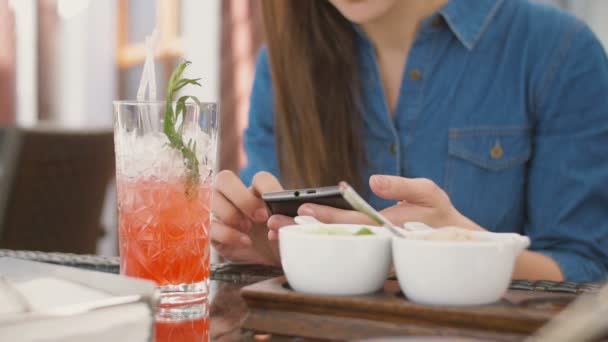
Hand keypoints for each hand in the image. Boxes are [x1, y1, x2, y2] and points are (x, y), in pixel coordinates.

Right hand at [211, 171, 282, 264]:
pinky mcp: (213, 231)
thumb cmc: (278, 239)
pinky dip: (229, 235)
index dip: (267, 188)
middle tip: (260, 217)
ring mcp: (220, 212)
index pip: (259, 178)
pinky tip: (245, 242)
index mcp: (257, 191)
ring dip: (233, 215)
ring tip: (249, 229)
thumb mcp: (287, 228)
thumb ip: (287, 218)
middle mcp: (235, 196)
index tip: (275, 202)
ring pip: (214, 200)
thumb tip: (285, 218)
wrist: (269, 262)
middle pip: (225, 179)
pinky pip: (211, 227)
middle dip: (242, 198)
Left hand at [293, 175, 483, 230]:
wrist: (452, 241)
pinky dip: (318, 241)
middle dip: (304, 229)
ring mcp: (371, 249)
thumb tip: (372, 181)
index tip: (301, 207)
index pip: (351, 220)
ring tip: (277, 231)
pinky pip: (340, 246)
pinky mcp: (369, 251)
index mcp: (388, 225)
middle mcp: (376, 241)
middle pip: (334, 235)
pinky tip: (297, 234)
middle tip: (274, 223)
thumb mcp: (428, 192)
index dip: (326, 214)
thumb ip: (402, 186)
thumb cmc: (440, 213)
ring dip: (305, 237)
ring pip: (334, 244)